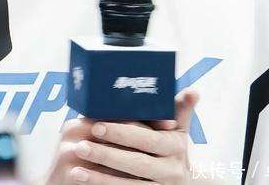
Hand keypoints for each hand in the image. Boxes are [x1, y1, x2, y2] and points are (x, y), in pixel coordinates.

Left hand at [44, 89, 198, 184]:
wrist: (188, 184)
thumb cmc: (174, 147)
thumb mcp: (181, 129)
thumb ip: (180, 109)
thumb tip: (194, 92)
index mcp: (175, 146)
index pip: (146, 139)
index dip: (122, 133)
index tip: (97, 125)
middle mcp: (170, 170)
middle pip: (135, 163)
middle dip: (106, 154)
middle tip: (80, 146)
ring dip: (99, 178)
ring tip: (75, 170)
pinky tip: (85, 184)